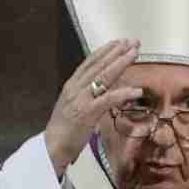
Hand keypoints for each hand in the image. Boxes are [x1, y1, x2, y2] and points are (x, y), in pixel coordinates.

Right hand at [44, 39, 144, 175]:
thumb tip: (106, 90)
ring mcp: (81, 99)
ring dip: (121, 63)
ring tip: (135, 54)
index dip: (106, 51)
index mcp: (72, 85)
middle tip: (133, 42)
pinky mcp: (88, 112)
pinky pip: (108, 99)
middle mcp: (76, 88)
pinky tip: (137, 90)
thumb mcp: (75, 106)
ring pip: (104, 77)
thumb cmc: (65, 129)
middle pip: (99, 65)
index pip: (90, 62)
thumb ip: (88, 96)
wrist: (52, 146)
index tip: (119, 42)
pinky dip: (123, 93)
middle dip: (117, 52)